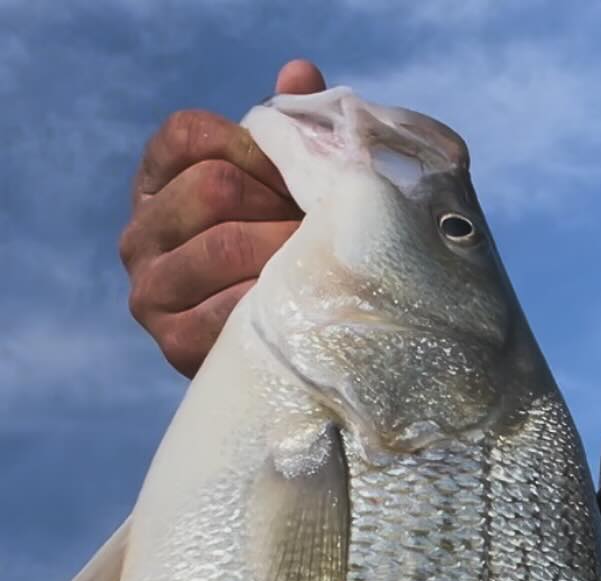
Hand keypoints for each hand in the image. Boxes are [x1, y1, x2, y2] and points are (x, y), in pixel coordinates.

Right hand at [120, 60, 327, 377]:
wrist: (279, 348)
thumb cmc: (282, 252)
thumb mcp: (282, 187)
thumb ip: (288, 130)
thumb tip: (301, 72)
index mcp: (156, 180)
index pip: (191, 135)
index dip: (255, 149)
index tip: (294, 178)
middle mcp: (139, 232)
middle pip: (213, 187)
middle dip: (278, 205)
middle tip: (321, 229)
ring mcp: (149, 289)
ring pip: (223, 245)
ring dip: (283, 254)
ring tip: (318, 265)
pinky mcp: (172, 341)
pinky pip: (226, 308)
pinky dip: (271, 303)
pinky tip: (299, 306)